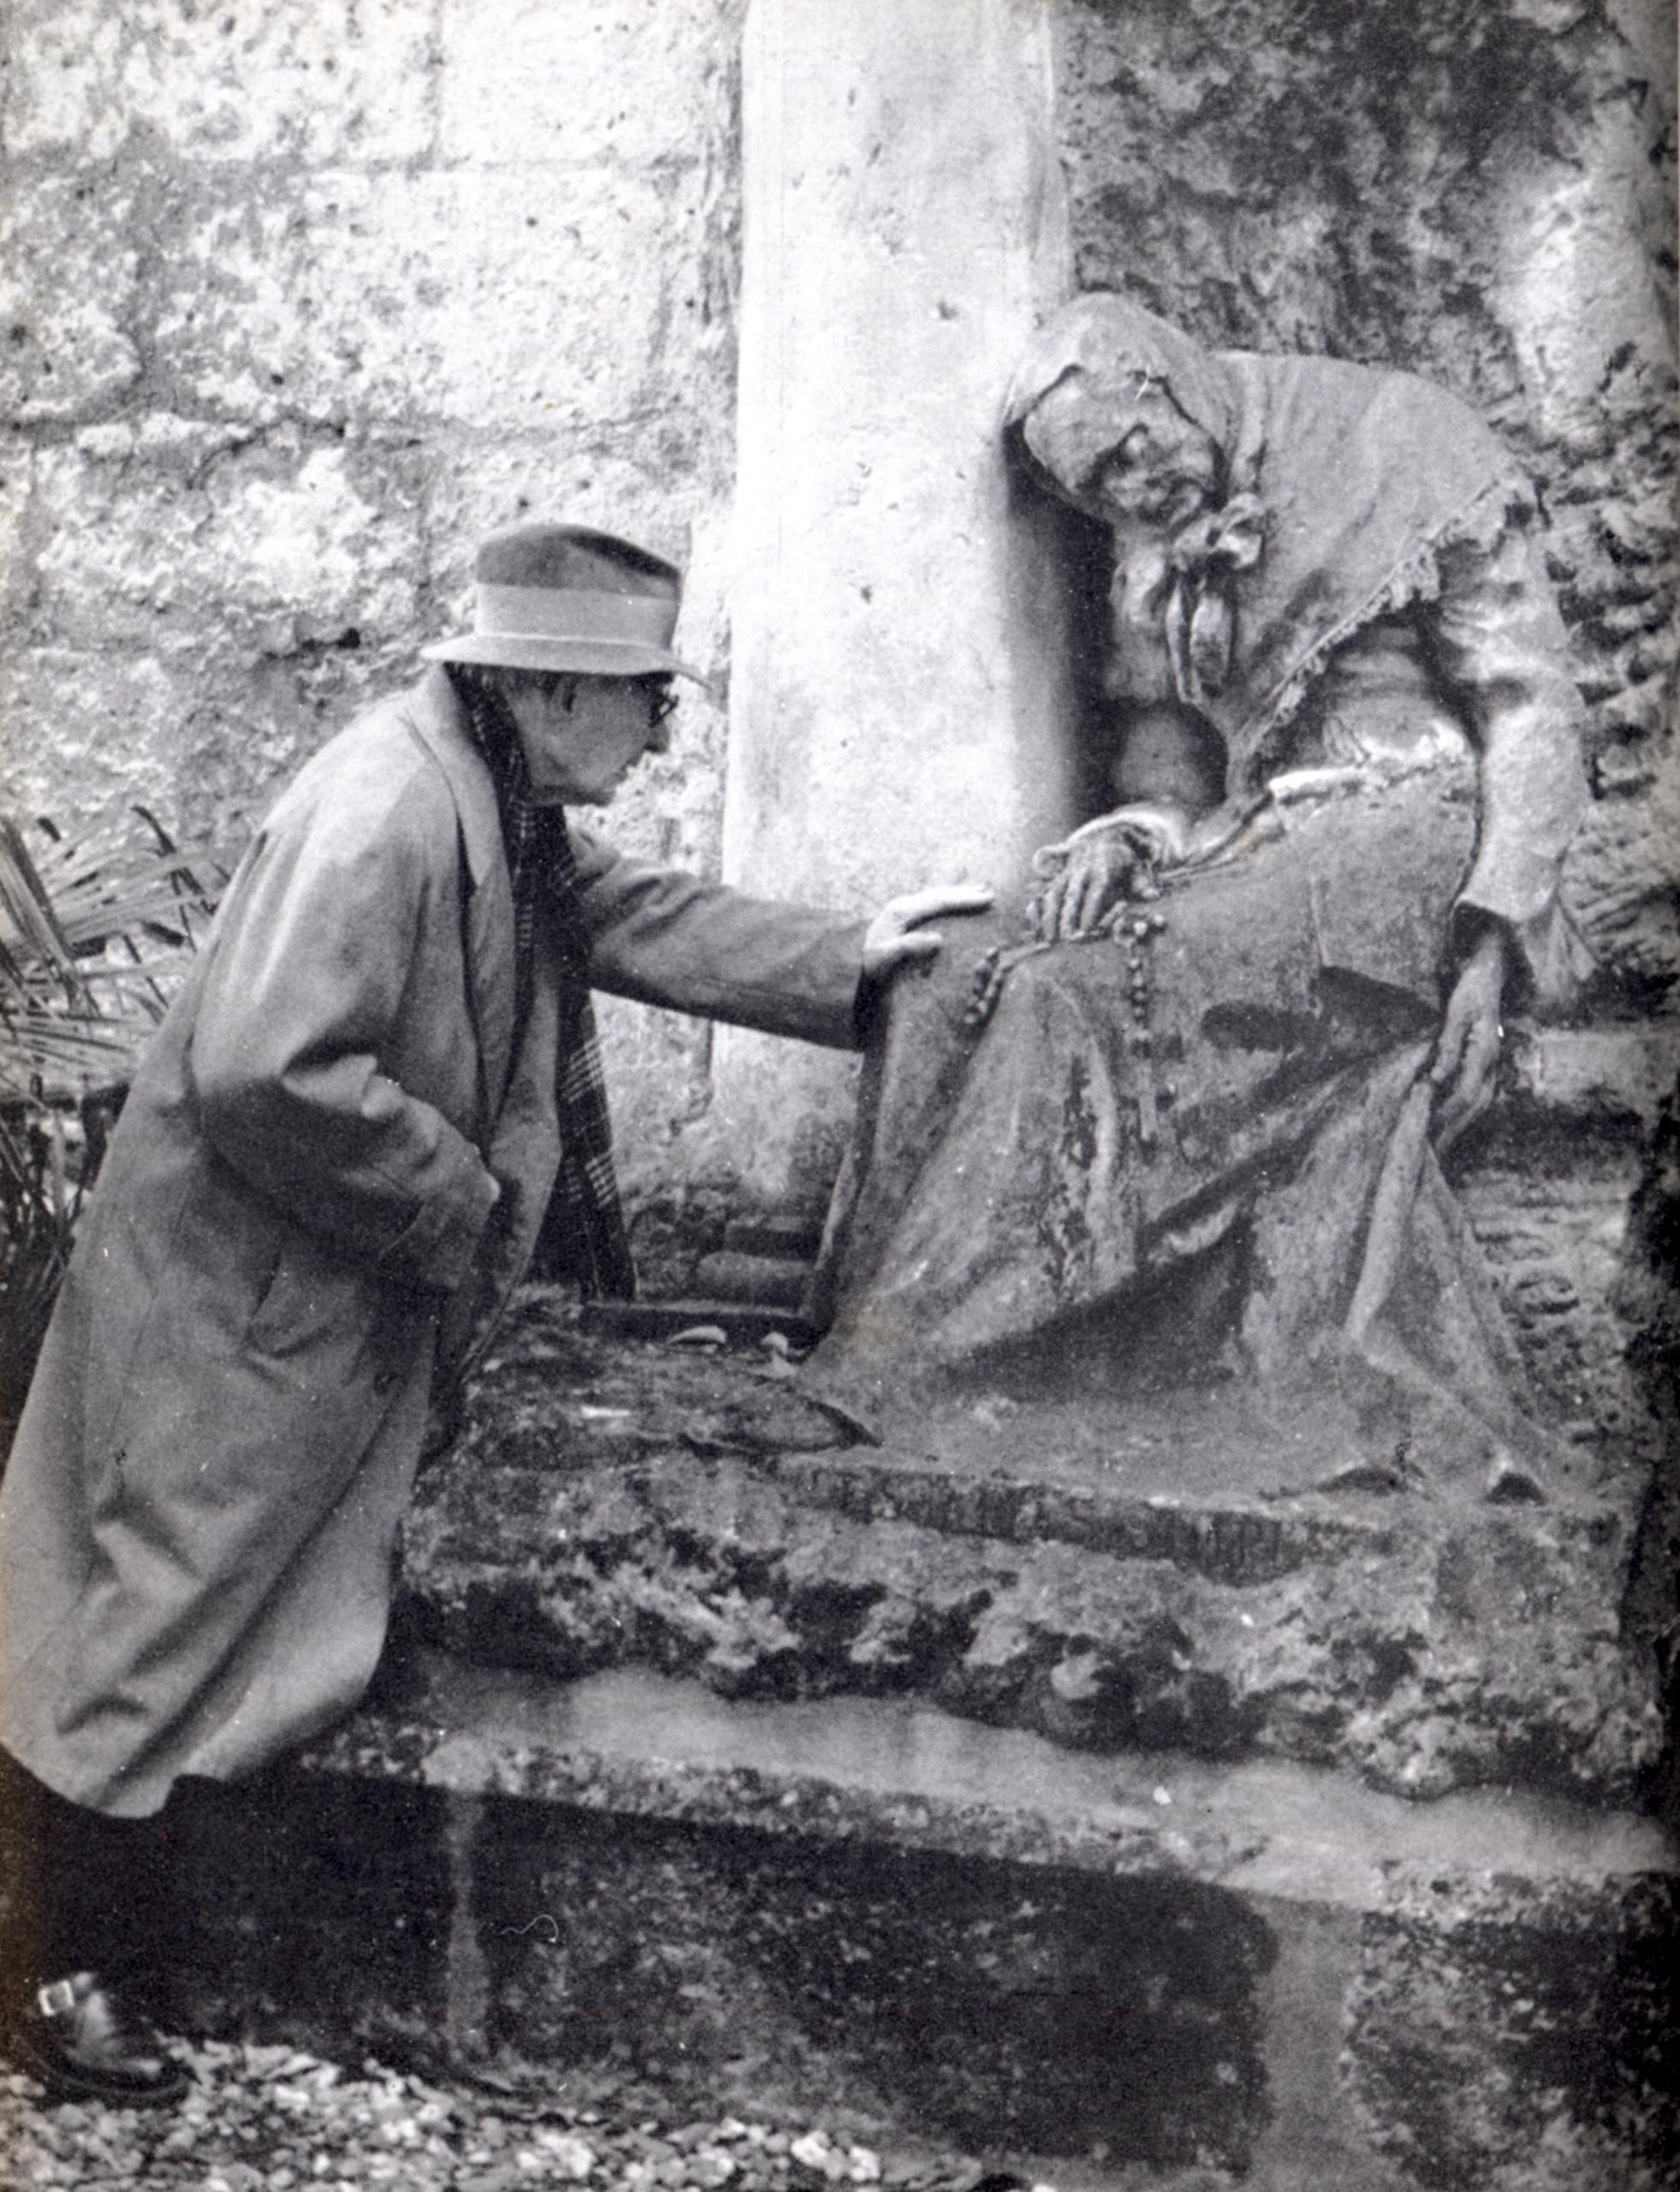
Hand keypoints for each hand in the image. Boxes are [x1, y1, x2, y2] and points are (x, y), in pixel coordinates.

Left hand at [861, 884, 994, 978]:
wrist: (861, 969)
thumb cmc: (874, 967)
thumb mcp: (886, 960)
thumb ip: (909, 947)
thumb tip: (937, 938)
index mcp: (901, 912)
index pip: (938, 901)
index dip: (963, 900)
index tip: (985, 900)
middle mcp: (902, 905)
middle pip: (939, 894)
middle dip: (965, 893)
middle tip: (989, 893)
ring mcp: (902, 908)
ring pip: (935, 895)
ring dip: (957, 893)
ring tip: (979, 891)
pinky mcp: (903, 914)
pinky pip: (930, 903)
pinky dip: (947, 900)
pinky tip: (956, 901)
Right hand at [1031, 805, 1190, 940]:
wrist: (1106, 836)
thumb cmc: (1126, 860)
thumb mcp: (1138, 869)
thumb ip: (1143, 884)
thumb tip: (1154, 895)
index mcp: (1102, 868)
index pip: (1095, 891)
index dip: (1090, 910)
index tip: (1087, 931)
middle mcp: (1081, 869)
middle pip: (1071, 893)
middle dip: (1067, 917)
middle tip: (1065, 940)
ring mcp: (1065, 873)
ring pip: (1052, 893)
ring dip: (1048, 917)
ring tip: (1048, 941)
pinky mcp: (1055, 879)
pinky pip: (1042, 893)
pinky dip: (1036, 912)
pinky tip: (1034, 932)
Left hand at [1430, 923, 1508, 1148]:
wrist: (1492, 971)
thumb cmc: (1470, 988)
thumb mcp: (1456, 1012)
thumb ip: (1447, 1046)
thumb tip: (1435, 1079)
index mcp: (1485, 1052)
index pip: (1464, 1094)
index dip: (1442, 1113)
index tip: (1420, 1127)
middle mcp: (1493, 1064)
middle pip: (1472, 1108)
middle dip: (1449, 1131)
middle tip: (1425, 1153)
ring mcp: (1493, 1066)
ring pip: (1477, 1107)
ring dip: (1456, 1128)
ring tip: (1434, 1148)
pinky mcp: (1487, 1066)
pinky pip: (1476, 1098)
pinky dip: (1461, 1115)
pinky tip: (1445, 1125)